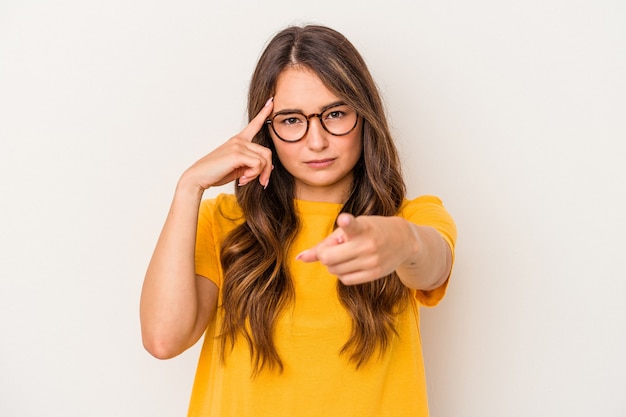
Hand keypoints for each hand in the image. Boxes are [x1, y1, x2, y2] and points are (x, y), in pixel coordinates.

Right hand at [180, 98, 274, 191]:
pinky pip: (257, 164)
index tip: (271, 101)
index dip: (264, 113)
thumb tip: (270, 167)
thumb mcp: (238, 167)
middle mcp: (239, 140)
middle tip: (261, 182)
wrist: (199, 177)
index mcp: (239, 141)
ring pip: (264, 160)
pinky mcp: (237, 154)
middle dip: (267, 170)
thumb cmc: (217, 172)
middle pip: (267, 153)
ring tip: (245, 179)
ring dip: (258, 174)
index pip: (254, 124)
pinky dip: (253, 175)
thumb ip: (252, 164)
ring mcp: (238, 145)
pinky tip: (242, 179)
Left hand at [296, 213, 414, 285]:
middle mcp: (368, 245)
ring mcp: (372, 261)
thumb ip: (324, 243)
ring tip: (348, 253)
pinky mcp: (374, 274)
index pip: (353, 226)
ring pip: (334, 270)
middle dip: (326, 254)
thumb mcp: (349, 230)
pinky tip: (352, 263)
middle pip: (328, 258)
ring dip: (334, 264)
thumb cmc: (369, 231)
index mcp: (362, 227)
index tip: (344, 219)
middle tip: (337, 246)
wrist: (403, 240)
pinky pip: (345, 279)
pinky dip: (343, 273)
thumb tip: (298, 258)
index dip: (347, 223)